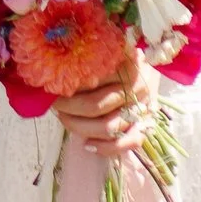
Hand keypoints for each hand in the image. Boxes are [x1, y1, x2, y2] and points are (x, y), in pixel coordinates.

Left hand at [54, 37, 144, 155]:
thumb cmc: (120, 62)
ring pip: (107, 127)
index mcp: (127, 66)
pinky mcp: (144, 127)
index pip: (91, 80)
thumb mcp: (107, 54)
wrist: (148, 73)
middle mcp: (136, 89)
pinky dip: (106, 148)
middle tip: (54, 103)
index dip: (68, 85)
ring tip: (64, 119)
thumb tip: (56, 70)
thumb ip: (91, 61)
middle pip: (95, 105)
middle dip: (68, 107)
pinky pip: (127, 143)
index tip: (52, 85)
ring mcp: (141, 110)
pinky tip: (88, 145)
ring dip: (80, 127)